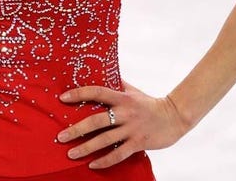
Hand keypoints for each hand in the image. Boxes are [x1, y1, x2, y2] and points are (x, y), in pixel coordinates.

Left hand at [56, 80, 189, 168]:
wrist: (175, 117)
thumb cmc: (149, 103)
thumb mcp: (132, 90)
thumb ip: (117, 83)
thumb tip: (101, 70)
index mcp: (122, 98)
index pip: (96, 92)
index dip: (79, 94)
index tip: (62, 98)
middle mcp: (125, 113)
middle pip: (96, 121)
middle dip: (76, 130)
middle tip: (60, 136)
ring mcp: (131, 129)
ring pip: (104, 140)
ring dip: (86, 148)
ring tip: (71, 153)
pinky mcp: (139, 143)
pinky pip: (118, 154)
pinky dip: (105, 160)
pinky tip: (92, 164)